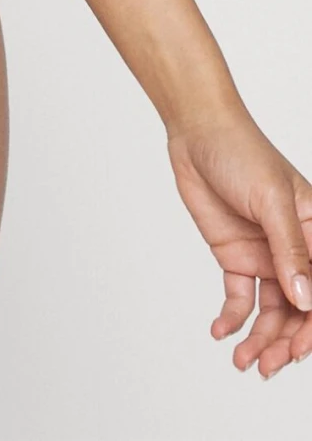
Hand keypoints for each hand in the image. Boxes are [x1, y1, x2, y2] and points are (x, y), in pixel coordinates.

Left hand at [167, 112, 311, 377]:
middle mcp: (295, 251)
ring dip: (261, 338)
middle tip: (266, 365)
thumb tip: (305, 300)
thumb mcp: (270, 199)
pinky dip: (233, 318)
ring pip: (272, 311)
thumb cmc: (242, 152)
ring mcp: (266, 255)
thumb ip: (289, 251)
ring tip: (243, 361)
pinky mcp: (236, 256)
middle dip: (286, 342)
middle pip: (300, 309)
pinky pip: (240, 297)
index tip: (297, 352)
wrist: (196, 132)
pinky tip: (222, 332)